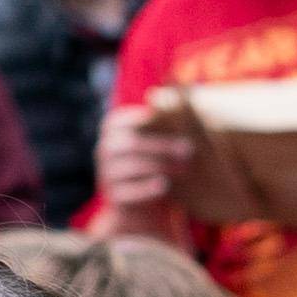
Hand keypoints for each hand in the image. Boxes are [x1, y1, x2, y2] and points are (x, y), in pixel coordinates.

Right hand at [90, 98, 190, 223]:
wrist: (140, 206)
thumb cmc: (156, 162)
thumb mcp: (160, 138)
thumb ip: (169, 118)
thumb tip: (186, 89)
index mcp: (114, 126)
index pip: (135, 120)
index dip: (161, 122)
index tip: (187, 125)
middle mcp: (105, 147)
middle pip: (134, 143)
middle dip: (164, 146)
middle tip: (191, 150)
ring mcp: (106, 173)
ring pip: (133, 167)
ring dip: (161, 166)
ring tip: (185, 169)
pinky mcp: (112, 196)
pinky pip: (129, 191)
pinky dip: (147, 188)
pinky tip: (165, 187)